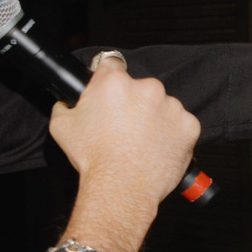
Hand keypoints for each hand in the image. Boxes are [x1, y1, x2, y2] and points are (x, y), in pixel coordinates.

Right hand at [49, 53, 201, 251]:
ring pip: (163, 106)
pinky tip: (157, 148)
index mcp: (115, 82)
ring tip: (141, 142)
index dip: (109, 76)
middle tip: (124, 127)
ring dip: (155, 118)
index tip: (110, 88)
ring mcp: (171, 106)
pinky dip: (173, 134)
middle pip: (140, 88)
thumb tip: (68, 102)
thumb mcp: (62, 125)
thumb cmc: (94, 158)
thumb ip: (66, 105)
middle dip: (134, 103)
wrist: (122, 187)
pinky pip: (181, 124)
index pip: (112, 64)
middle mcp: (147, 88)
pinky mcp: (189, 125)